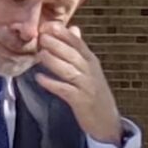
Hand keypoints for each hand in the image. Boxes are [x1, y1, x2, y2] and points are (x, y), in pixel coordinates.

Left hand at [35, 22, 122, 144]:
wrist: (107, 122)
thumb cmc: (95, 93)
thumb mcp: (90, 69)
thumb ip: (80, 49)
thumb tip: (73, 28)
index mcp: (91, 61)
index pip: (77, 42)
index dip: (63, 33)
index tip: (48, 25)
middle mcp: (90, 71)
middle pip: (72, 54)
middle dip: (56, 44)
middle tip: (41, 36)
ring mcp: (86, 86)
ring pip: (69, 70)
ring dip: (54, 61)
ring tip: (40, 54)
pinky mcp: (81, 101)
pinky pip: (65, 90)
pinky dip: (52, 84)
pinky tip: (40, 78)